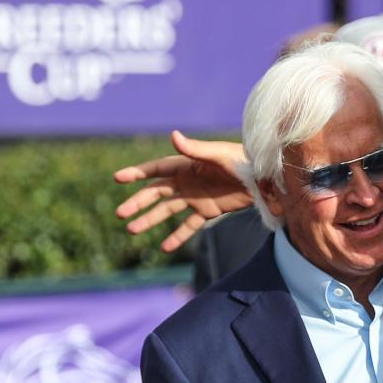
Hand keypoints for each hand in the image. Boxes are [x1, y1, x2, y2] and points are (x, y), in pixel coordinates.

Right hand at [114, 130, 251, 251]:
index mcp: (187, 164)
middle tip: (120, 214)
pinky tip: (164, 247)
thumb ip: (196, 149)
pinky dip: (177, 236)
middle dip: (138, 202)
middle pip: (156, 192)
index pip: (156, 170)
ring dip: (150, 220)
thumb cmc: (243, 161)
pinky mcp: (207, 211)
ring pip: (167, 210)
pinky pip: (188, 226)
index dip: (137, 173)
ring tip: (132, 230)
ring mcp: (195, 197)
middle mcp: (187, 180)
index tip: (118, 178)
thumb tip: (173, 135)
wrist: (264, 180)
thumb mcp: (219, 155)